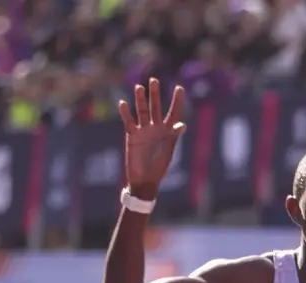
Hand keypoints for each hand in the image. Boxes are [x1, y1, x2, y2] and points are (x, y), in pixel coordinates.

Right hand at [118, 78, 186, 200]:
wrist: (145, 179)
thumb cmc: (159, 167)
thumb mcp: (168, 151)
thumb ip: (174, 137)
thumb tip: (182, 125)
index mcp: (168, 131)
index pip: (174, 113)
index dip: (177, 101)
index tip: (179, 87)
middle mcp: (156, 128)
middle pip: (156, 107)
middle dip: (155, 95)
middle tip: (154, 80)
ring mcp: (144, 130)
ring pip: (142, 111)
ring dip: (140, 99)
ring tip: (139, 87)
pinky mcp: (132, 135)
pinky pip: (129, 122)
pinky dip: (125, 113)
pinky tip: (122, 103)